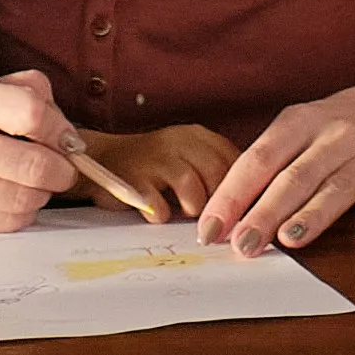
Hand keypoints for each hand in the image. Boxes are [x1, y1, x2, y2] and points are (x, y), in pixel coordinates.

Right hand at [0, 71, 85, 231]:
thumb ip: (8, 89)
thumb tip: (54, 108)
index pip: (28, 112)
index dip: (59, 127)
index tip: (64, 135)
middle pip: (34, 165)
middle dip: (62, 169)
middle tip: (62, 166)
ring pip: (24, 200)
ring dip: (42, 194)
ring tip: (35, 183)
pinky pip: (2, 223)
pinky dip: (20, 213)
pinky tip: (11, 199)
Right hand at [71, 121, 237, 220]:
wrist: (104, 159)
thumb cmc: (156, 168)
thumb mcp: (190, 161)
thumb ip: (217, 175)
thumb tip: (250, 208)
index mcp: (198, 136)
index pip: (235, 161)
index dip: (241, 191)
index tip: (239, 212)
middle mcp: (178, 141)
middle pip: (215, 172)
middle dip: (216, 202)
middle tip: (210, 218)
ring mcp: (154, 157)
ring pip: (190, 186)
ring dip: (191, 207)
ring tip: (183, 212)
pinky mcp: (132, 178)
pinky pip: (157, 204)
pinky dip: (161, 214)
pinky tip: (157, 212)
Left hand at [196, 76, 354, 249]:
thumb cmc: (345, 128)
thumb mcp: (304, 129)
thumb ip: (270, 165)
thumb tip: (223, 212)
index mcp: (302, 123)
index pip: (259, 159)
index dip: (233, 195)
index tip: (209, 230)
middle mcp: (337, 136)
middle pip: (296, 176)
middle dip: (266, 212)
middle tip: (242, 245)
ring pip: (340, 186)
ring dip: (315, 212)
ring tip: (290, 239)